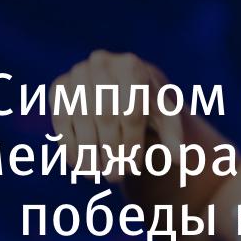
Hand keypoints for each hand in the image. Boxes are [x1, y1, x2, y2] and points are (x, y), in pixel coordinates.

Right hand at [50, 50, 182, 182]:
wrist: (121, 85)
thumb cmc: (148, 105)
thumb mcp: (164, 119)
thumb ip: (174, 137)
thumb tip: (181, 160)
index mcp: (132, 67)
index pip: (130, 110)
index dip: (130, 143)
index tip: (133, 168)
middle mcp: (102, 63)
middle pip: (105, 113)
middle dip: (109, 149)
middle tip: (114, 177)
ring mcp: (78, 73)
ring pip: (80, 116)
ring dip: (87, 151)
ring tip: (95, 175)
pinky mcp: (59, 86)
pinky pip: (60, 117)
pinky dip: (68, 143)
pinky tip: (78, 166)